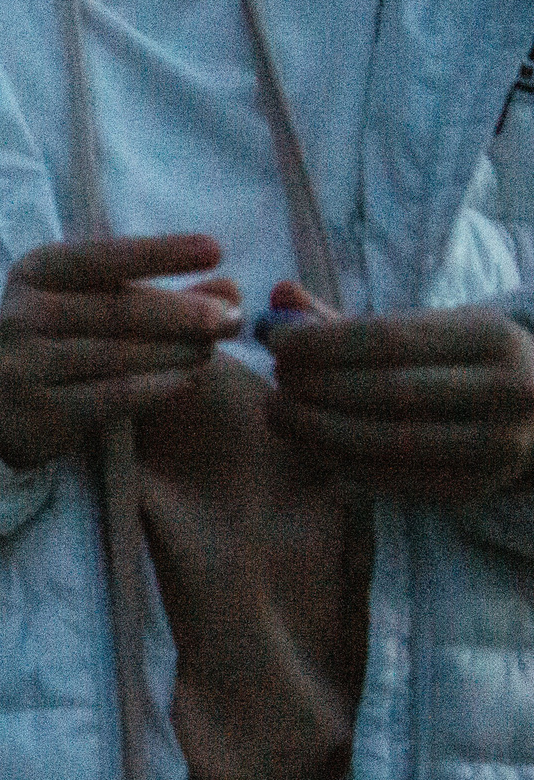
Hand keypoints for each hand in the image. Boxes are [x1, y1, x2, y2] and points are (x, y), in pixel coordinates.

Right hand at [0, 234, 243, 468]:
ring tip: (212, 351)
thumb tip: (230, 289)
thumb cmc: (63, 339)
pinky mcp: (36, 410)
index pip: (104, 257)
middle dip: (182, 313)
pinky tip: (187, 381)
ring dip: (176, 352)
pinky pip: (109, 396)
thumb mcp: (96, 302)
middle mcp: (23, 313)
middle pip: (116, 309)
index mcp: (37, 271)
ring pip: (117, 355)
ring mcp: (25, 363)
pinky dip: (155, 388)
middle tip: (232, 319)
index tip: (215, 250)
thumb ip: (159, 293)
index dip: (160, 253)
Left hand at [266, 282, 533, 499]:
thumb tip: (279, 294)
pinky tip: (307, 443)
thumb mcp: (423, 331)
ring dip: (317, 428)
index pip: (388, 339)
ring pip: (386, 440)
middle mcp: (504, 390)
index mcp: (489, 337)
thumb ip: (346, 320)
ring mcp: (494, 444)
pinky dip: (339, 460)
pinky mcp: (472, 486)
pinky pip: (392, 477)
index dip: (321, 342)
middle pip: (385, 391)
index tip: (274, 341)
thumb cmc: (456, 364)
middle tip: (275, 381)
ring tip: (278, 412)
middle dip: (315, 386)